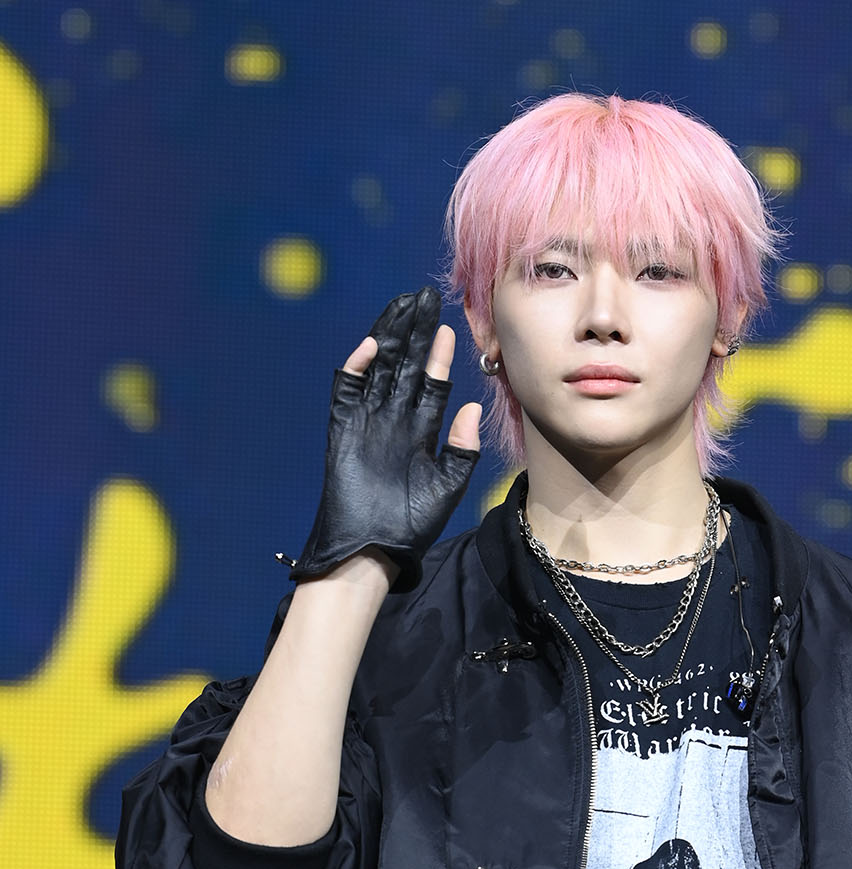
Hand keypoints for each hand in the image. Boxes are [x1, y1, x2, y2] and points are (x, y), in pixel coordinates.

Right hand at [291, 287, 482, 591]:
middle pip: (405, 365)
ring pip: (379, 368)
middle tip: (424, 296)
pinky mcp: (342, 429)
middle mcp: (394, 420)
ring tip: (400, 306)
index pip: (431, 384)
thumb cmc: (412, 526)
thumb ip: (462, 449)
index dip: (440, 357)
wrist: (373, 550)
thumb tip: (471, 407)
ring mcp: (367, 422)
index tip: (451, 328)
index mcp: (420, 432)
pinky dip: (357, 368)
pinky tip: (372, 346)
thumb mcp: (447, 486)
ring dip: (389, 337)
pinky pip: (348, 391)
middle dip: (415, 332)